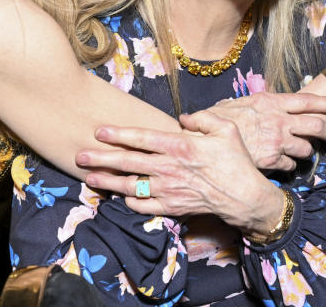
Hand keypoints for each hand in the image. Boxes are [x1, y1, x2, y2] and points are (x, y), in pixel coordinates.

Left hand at [78, 111, 285, 234]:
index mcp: (179, 146)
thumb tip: (182, 118)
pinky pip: (143, 206)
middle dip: (101, 159)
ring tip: (89, 178)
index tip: (99, 131)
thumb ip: (202, 119)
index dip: (118, 134)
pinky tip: (119, 197)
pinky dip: (129, 202)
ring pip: (129, 187)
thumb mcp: (226, 129)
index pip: (141, 138)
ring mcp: (168, 190)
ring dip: (107, 182)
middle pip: (128, 163)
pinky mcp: (171, 208)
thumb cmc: (237, 161)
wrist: (245, 198)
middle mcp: (168, 168)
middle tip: (80, 156)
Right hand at [210, 92, 325, 169]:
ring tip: (303, 153)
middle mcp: (278, 120)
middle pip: (316, 125)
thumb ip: (254, 104)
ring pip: (306, 148)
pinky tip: (284, 165)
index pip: (307, 100)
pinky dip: (291, 166)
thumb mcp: (236, 104)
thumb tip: (262, 102)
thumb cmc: (216, 120)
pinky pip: (291, 166)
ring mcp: (276, 141)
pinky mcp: (272, 160)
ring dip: (307, 152)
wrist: (205, 141)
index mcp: (271, 102)